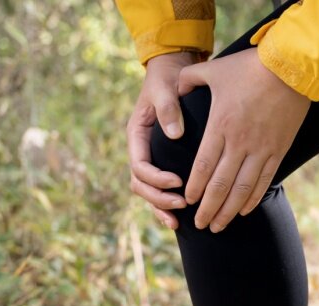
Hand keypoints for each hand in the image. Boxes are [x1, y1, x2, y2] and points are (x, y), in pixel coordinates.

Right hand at [128, 52, 196, 228]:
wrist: (174, 71)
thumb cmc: (168, 78)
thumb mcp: (165, 88)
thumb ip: (168, 108)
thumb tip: (173, 133)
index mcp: (136, 135)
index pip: (140, 165)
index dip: (156, 178)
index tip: (177, 182)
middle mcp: (141, 150)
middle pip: (140, 184)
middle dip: (158, 198)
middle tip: (182, 204)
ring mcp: (151, 158)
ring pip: (147, 192)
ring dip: (160, 207)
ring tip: (178, 221)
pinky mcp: (163, 162)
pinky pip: (159, 189)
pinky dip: (166, 204)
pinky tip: (179, 218)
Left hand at [178, 48, 309, 231]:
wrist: (292, 66)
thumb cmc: (250, 67)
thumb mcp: (213, 70)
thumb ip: (188, 80)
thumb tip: (175, 89)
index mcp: (220, 126)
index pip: (203, 166)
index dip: (194, 188)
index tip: (188, 202)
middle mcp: (240, 143)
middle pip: (220, 185)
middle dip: (208, 209)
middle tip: (199, 225)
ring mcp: (261, 149)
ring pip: (242, 189)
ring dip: (228, 211)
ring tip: (218, 226)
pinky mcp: (279, 150)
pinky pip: (264, 181)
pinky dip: (253, 199)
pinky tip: (243, 211)